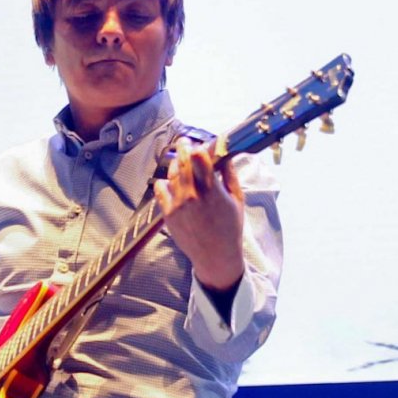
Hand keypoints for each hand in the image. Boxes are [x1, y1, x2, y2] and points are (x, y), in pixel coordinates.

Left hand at [154, 137, 245, 291]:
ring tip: (180, 163)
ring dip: (175, 165)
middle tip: (184, 142)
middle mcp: (192, 195)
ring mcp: (178, 204)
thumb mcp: (237, 200)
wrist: (215, 255)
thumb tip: (225, 156)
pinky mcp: (168, 213)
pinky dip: (164, 182)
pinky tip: (169, 181)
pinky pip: (160, 190)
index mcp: (212, 191)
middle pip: (182, 162)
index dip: (198, 148)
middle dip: (183, 147)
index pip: (199, 158)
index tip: (200, 145)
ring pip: (171, 174)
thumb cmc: (230, 228)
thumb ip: (230, 176)